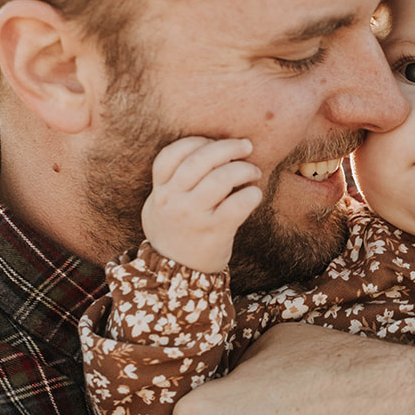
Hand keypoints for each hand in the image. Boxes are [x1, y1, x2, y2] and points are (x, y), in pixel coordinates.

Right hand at [142, 137, 260, 272]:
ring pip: (221, 179)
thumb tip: (209, 147)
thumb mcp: (161, 205)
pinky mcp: (215, 231)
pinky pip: (238, 204)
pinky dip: (251, 194)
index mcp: (160, 191)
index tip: (213, 141)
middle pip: (199, 160)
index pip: (172, 154)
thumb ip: (174, 180)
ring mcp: (194, 216)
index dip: (196, 142)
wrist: (177, 273)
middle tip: (246, 146)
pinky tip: (254, 194)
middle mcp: (174, 201)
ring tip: (253, 172)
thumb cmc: (175, 231)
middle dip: (227, 147)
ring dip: (243, 169)